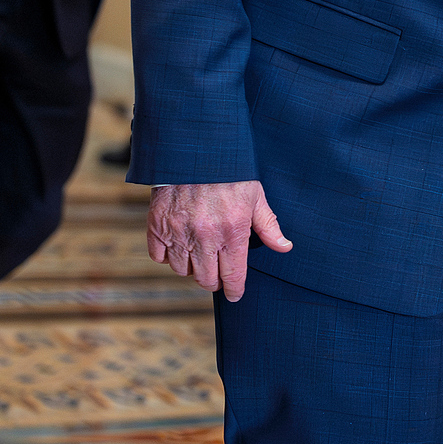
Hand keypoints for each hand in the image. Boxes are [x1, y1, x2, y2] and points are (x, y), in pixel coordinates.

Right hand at [146, 181, 292, 299]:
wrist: (194, 148)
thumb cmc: (229, 171)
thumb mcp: (255, 195)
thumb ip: (268, 226)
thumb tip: (285, 247)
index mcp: (232, 231)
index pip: (233, 276)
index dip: (235, 290)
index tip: (235, 295)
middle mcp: (204, 236)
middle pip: (207, 279)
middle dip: (214, 281)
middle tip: (218, 274)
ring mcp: (178, 232)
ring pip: (182, 271)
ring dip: (192, 268)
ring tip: (199, 256)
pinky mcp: (157, 225)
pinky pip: (159, 257)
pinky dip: (167, 256)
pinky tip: (178, 246)